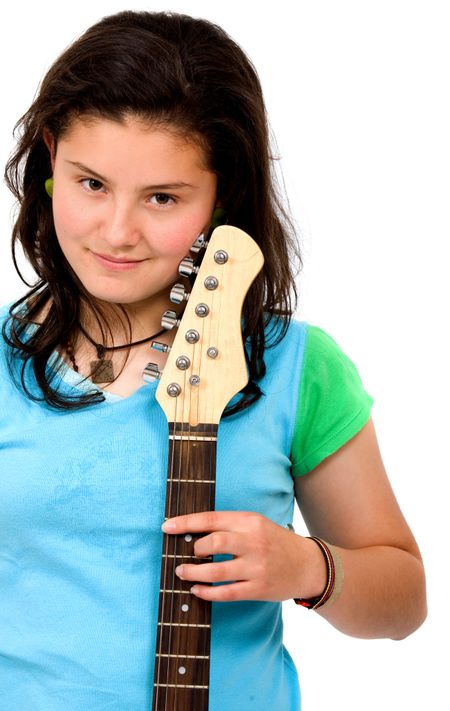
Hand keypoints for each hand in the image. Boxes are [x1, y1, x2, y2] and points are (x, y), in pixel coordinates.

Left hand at [162, 510, 326, 601]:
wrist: (308, 565)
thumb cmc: (275, 542)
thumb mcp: (256, 524)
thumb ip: (229, 527)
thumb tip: (192, 533)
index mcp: (250, 521)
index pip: (211, 519)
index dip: (186, 523)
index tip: (166, 526)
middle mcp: (253, 542)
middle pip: (214, 542)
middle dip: (194, 549)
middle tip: (186, 554)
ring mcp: (256, 567)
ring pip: (216, 571)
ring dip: (193, 573)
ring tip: (182, 573)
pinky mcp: (258, 589)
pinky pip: (226, 593)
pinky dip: (207, 593)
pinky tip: (197, 590)